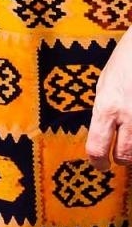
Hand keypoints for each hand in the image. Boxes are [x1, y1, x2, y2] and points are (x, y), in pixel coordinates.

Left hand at [86, 36, 131, 169]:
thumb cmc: (126, 61)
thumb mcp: (105, 84)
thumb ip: (104, 112)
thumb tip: (104, 135)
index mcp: (107, 108)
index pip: (97, 148)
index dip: (98, 162)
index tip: (100, 165)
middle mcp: (129, 116)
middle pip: (126, 157)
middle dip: (122, 160)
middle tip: (120, 157)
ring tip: (131, 138)